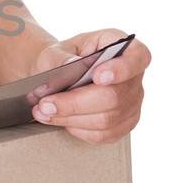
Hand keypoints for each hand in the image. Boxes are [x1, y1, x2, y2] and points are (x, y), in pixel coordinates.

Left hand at [27, 28, 150, 143]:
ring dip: (72, 118)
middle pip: (115, 96)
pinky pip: (104, 134)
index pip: (138, 57)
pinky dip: (79, 130)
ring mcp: (132, 102)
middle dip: (76, 103)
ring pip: (107, 119)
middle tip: (46, 104)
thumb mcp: (54, 51)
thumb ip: (60, 57)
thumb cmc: (61, 60)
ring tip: (44, 113)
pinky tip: (61, 120)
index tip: (97, 76)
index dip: (122, 68)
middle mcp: (134, 76)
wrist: (58, 77)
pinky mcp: (124, 123)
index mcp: (124, 48)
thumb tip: (71, 65)